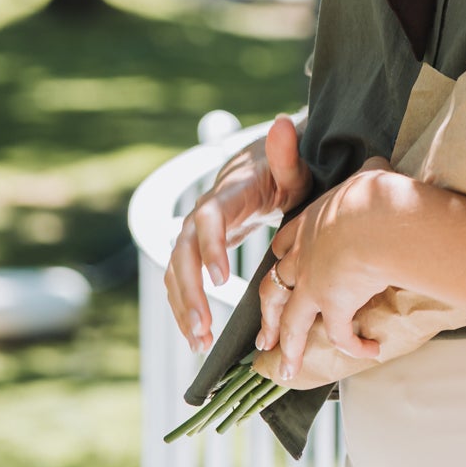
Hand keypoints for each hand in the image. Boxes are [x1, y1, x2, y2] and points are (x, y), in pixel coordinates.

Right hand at [165, 113, 311, 350]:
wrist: (258, 175)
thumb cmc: (281, 175)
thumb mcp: (291, 168)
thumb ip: (287, 155)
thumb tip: (285, 123)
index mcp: (227, 197)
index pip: (210, 219)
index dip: (211, 247)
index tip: (222, 279)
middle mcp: (201, 216)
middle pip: (183, 253)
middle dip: (190, 291)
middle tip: (204, 327)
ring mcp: (193, 236)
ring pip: (175, 273)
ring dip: (184, 308)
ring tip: (199, 343)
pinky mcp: (193, 254)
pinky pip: (179, 284)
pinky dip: (185, 311)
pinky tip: (197, 340)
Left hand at [256, 155, 415, 379]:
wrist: (375, 218)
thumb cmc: (374, 194)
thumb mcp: (366, 177)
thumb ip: (368, 173)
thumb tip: (379, 163)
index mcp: (308, 225)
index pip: (284, 246)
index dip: (281, 261)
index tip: (280, 273)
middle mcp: (303, 257)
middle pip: (274, 289)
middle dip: (268, 316)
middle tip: (263, 339)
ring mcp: (313, 284)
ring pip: (291, 322)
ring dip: (289, 348)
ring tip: (285, 371)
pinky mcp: (332, 304)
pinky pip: (338, 334)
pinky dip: (352, 345)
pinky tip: (367, 351)